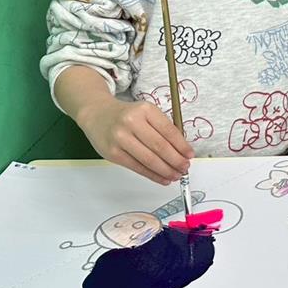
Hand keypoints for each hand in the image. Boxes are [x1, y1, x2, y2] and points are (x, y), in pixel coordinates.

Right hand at [77, 99, 193, 184]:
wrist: (97, 114)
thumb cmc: (126, 115)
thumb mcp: (146, 113)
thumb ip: (162, 128)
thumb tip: (181, 151)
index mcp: (145, 110)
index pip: (168, 130)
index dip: (181, 146)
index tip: (190, 155)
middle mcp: (132, 123)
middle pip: (159, 147)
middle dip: (176, 160)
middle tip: (185, 168)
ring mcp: (120, 138)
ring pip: (149, 159)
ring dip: (166, 170)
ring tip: (176, 175)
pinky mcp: (113, 153)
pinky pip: (137, 167)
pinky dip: (152, 175)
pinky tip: (162, 178)